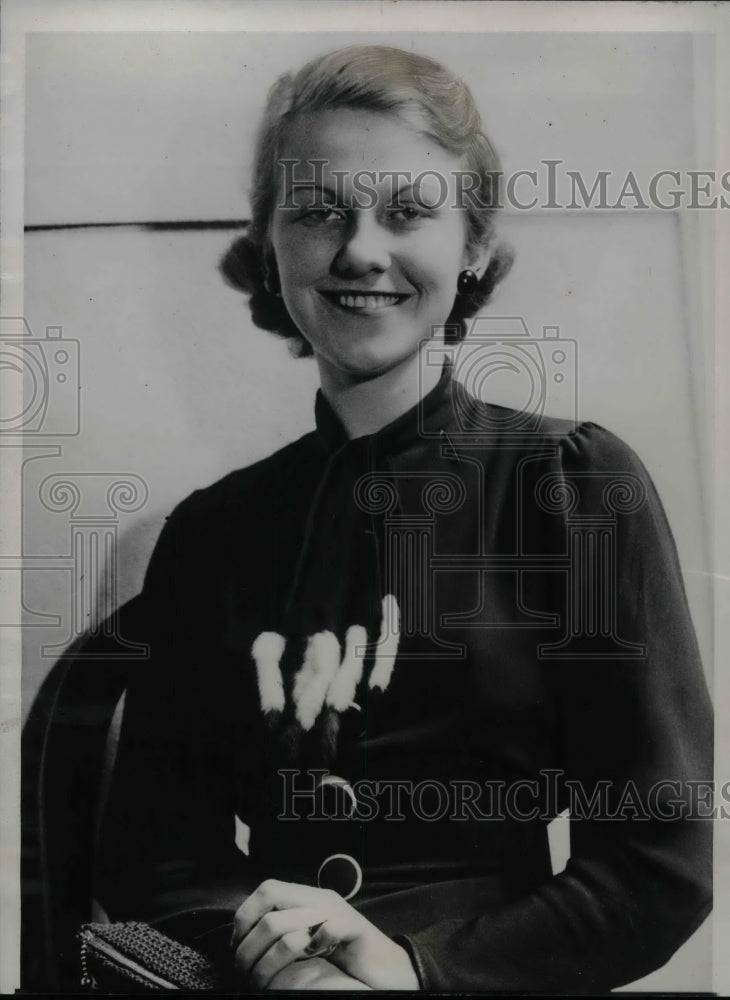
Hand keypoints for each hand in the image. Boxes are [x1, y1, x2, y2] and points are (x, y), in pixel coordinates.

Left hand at [231, 878, 419, 989]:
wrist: (388, 969)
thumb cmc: (345, 960)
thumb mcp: (308, 943)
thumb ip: (285, 935)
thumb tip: (245, 943)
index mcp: (307, 898)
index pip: (266, 889)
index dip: (244, 916)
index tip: (236, 948)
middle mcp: (320, 898)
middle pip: (271, 898)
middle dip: (251, 939)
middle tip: (246, 969)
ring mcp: (339, 910)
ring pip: (292, 917)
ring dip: (273, 953)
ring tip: (267, 976)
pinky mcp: (357, 928)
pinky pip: (329, 927)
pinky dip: (315, 944)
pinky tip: (311, 958)